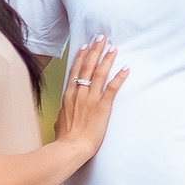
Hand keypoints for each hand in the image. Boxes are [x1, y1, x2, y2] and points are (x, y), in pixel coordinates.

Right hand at [51, 36, 127, 153]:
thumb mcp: (60, 122)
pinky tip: (125, 68)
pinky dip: (119, 77)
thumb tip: (61, 114)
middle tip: (101, 37)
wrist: (71, 147)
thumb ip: (63, 114)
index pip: (75, 71)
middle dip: (95, 50)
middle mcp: (79, 93)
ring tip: (113, 47)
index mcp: (69, 96)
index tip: (85, 45)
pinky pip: (112, 88)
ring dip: (107, 59)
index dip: (81, 57)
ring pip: (99, 73)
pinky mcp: (102, 107)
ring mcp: (91, 99)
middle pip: (87, 67)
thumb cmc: (65, 138)